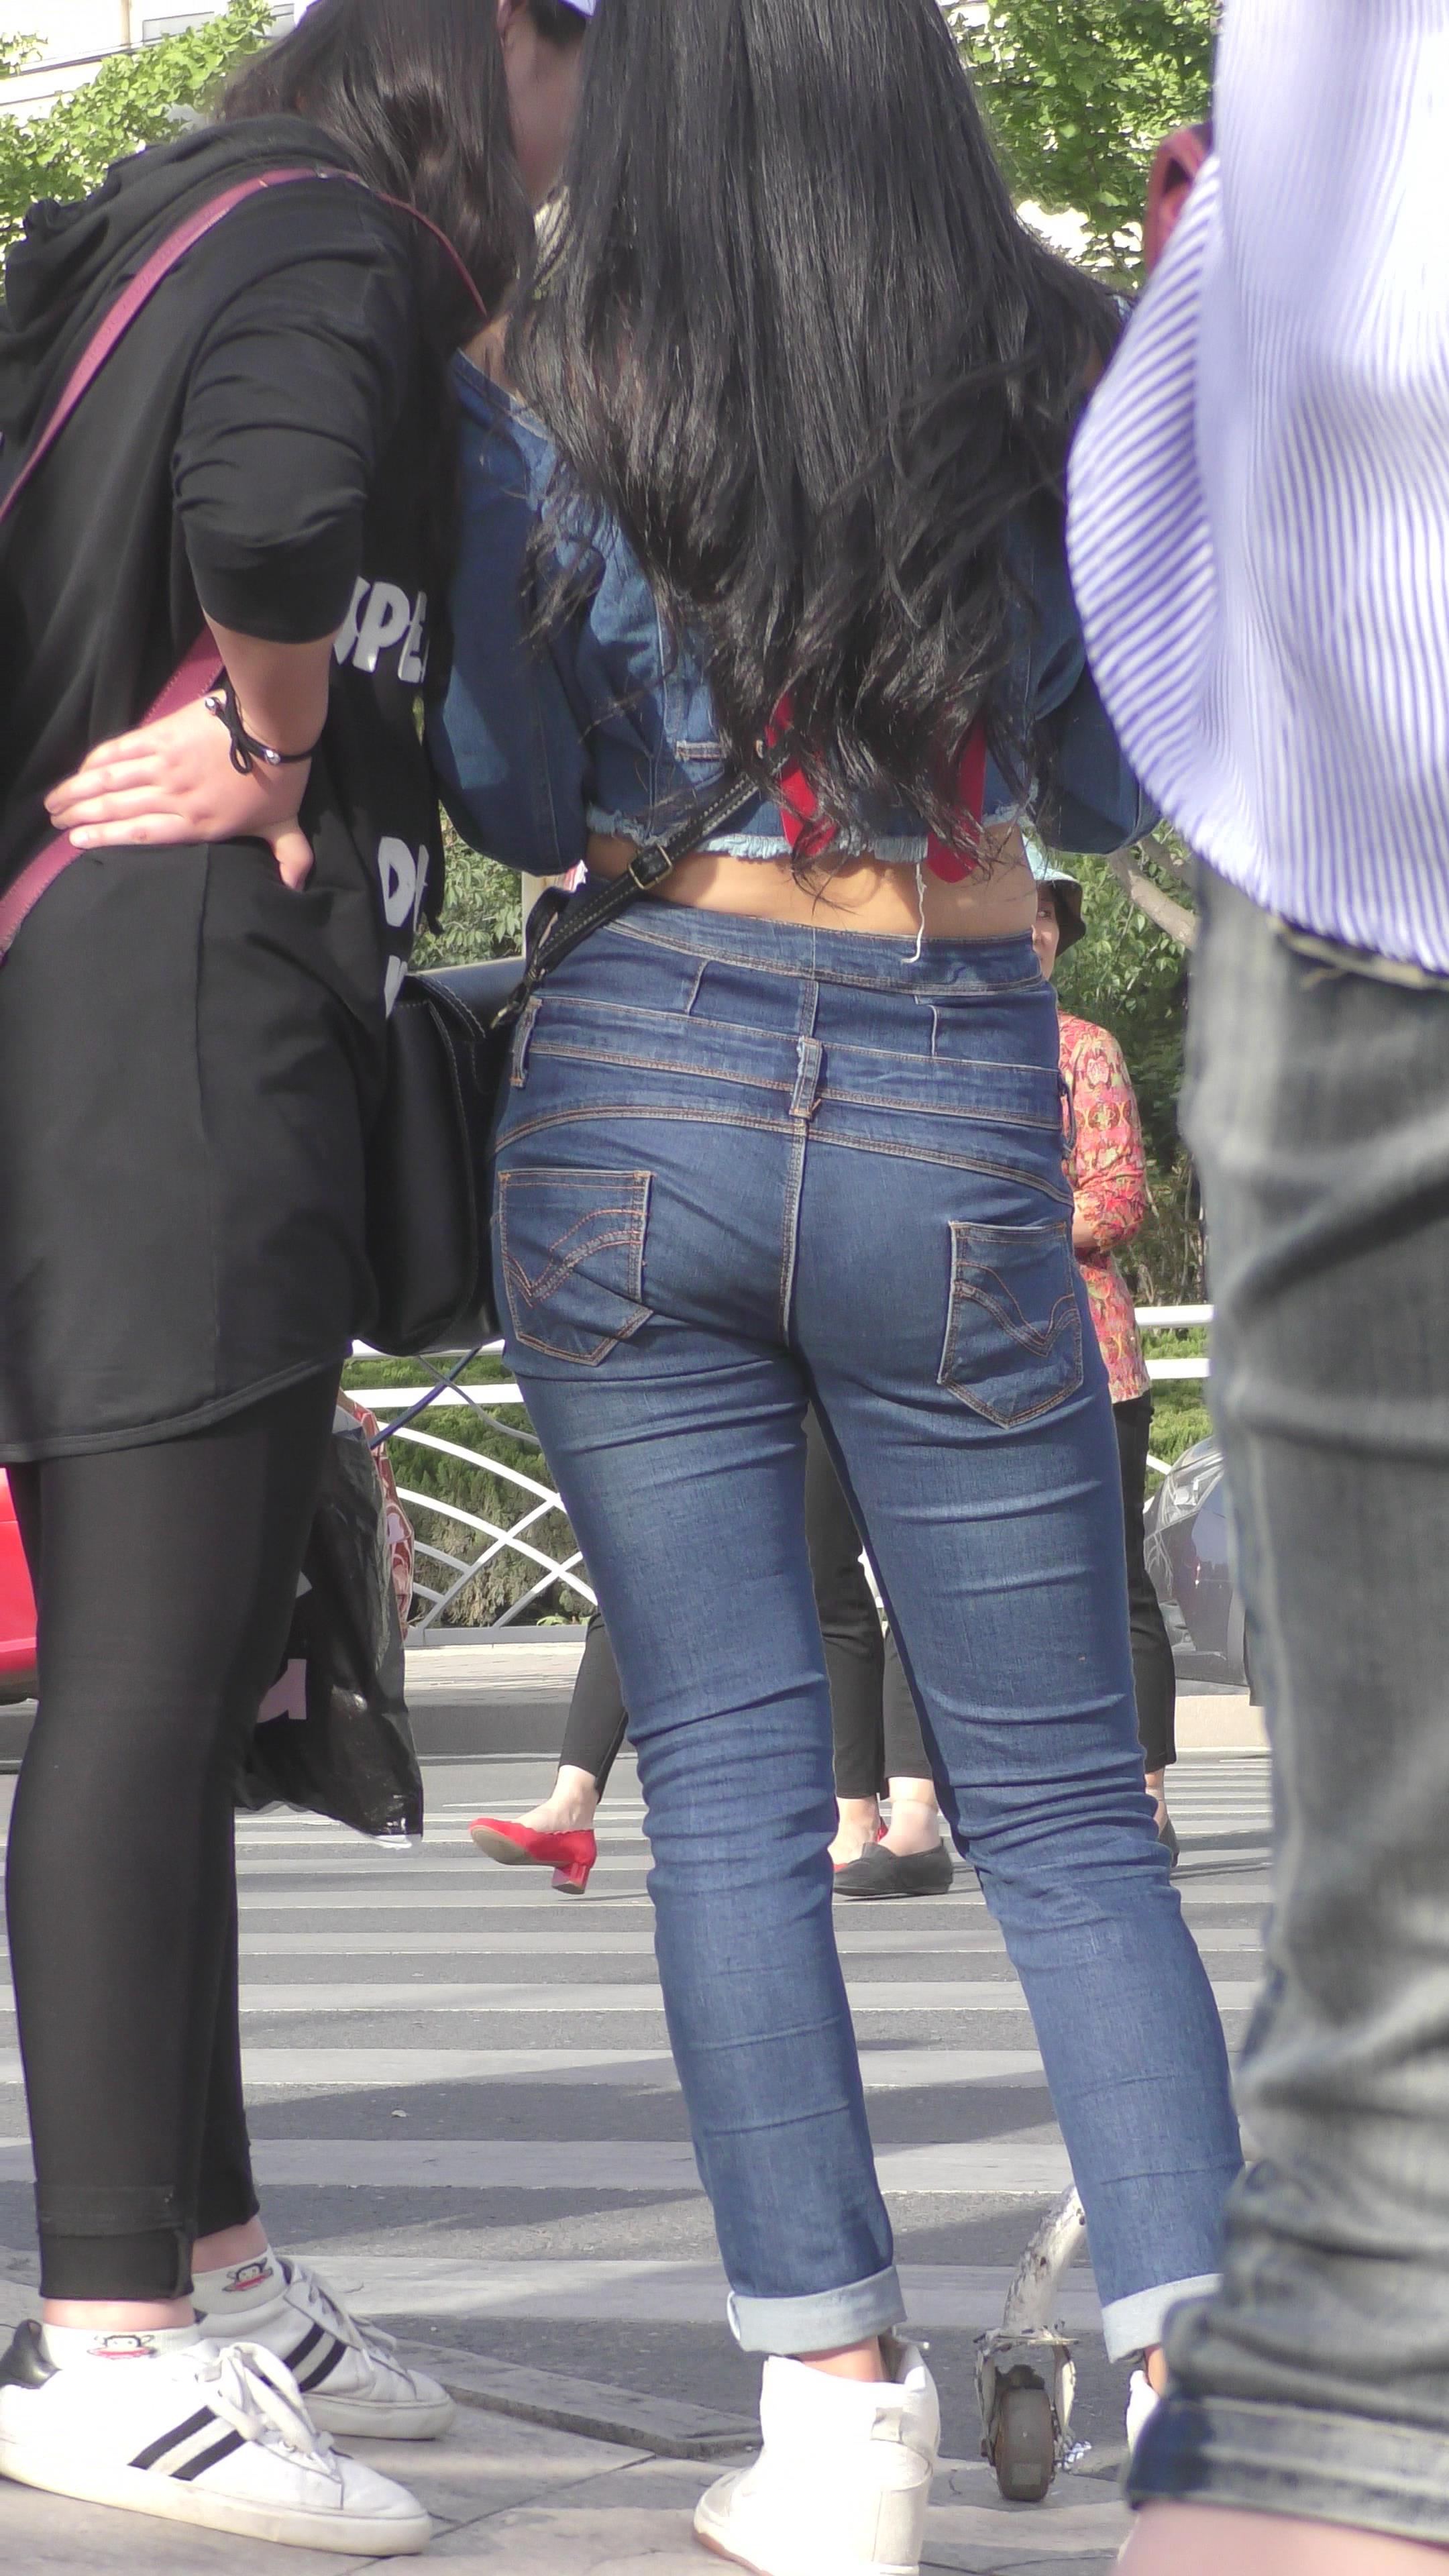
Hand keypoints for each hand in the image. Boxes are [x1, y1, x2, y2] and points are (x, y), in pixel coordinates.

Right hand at [45, 694, 313, 889]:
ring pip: (110, 781)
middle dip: (81, 816)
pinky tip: (82, 769)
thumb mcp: (286, 825)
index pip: (142, 835)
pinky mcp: (161, 736)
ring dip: (78, 790)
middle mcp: (173, 798)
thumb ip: (289, 857)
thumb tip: (295, 890)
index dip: (107, 839)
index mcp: (198, 823)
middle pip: (117, 809)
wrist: (272, 726)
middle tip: (56, 822)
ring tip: (55, 800)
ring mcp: (164, 766)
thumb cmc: (280, 779)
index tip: (78, 842)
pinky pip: (120, 750)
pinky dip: (97, 760)